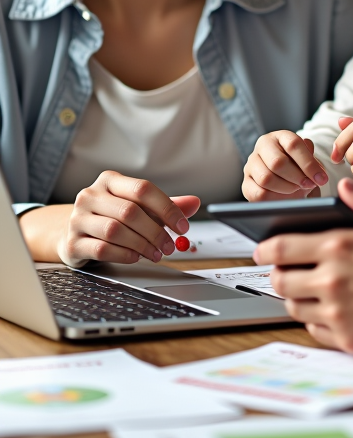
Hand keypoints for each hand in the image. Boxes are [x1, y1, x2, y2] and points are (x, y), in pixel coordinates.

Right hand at [57, 171, 199, 266]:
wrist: (72, 232)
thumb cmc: (111, 216)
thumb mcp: (139, 206)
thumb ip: (166, 205)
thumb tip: (195, 203)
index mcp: (110, 181)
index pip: (143, 189)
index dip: (167, 208)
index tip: (183, 226)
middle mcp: (90, 196)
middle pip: (130, 211)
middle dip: (156, 231)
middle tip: (170, 246)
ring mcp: (78, 219)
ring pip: (115, 231)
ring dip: (142, 245)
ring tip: (156, 253)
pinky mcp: (72, 242)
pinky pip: (102, 249)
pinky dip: (124, 254)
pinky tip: (136, 257)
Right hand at [243, 131, 329, 200]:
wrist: (284, 176)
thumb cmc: (298, 165)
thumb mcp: (307, 159)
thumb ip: (313, 162)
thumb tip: (318, 173)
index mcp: (280, 136)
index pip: (293, 145)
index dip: (309, 164)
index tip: (321, 178)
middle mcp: (263, 146)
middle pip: (277, 162)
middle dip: (297, 177)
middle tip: (309, 185)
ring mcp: (251, 164)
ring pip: (266, 178)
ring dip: (287, 188)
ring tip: (297, 190)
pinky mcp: (246, 183)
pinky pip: (258, 193)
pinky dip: (275, 198)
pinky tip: (285, 197)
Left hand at [254, 178, 352, 357]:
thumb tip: (345, 187)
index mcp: (341, 247)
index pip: (281, 247)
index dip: (265, 247)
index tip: (263, 247)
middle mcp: (331, 281)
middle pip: (280, 279)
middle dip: (278, 272)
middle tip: (287, 268)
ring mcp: (337, 314)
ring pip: (293, 307)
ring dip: (294, 296)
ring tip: (307, 288)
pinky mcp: (346, 339)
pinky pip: (313, 329)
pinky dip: (314, 319)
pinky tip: (329, 309)